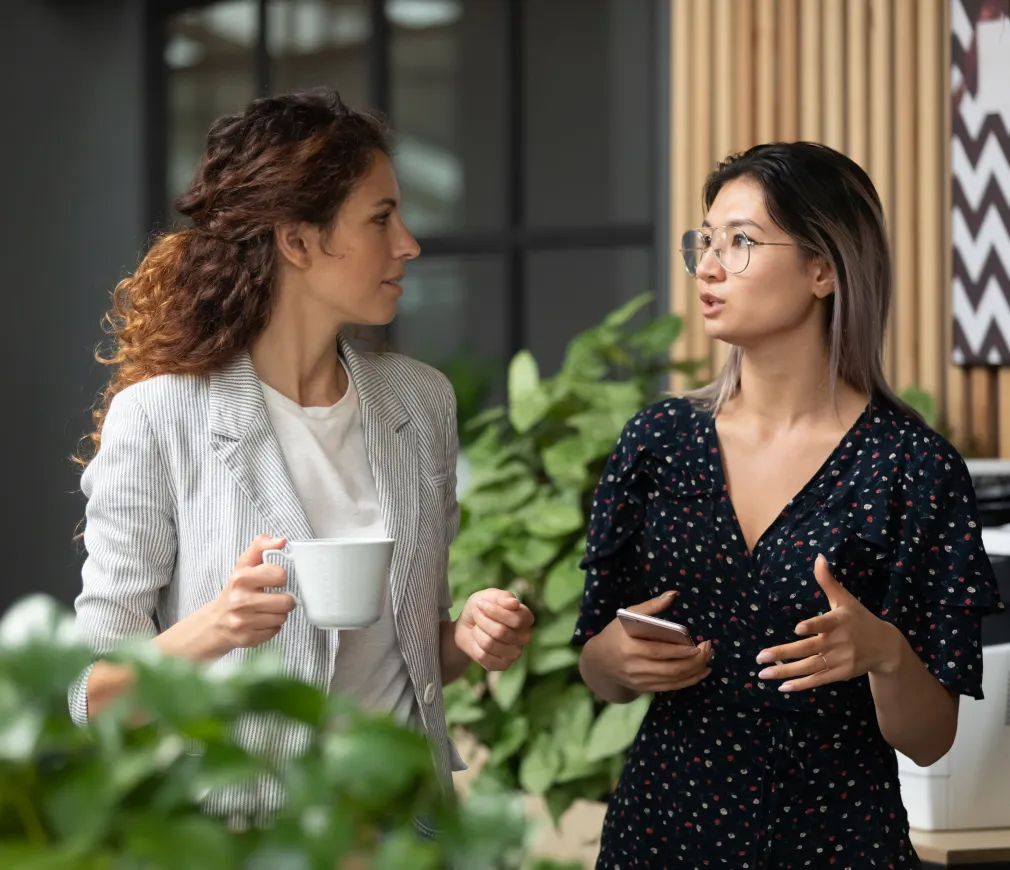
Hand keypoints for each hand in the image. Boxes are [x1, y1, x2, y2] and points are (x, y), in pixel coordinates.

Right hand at [206, 534, 297, 654]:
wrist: (215, 622)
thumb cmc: (235, 590)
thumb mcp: (244, 565)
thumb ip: (261, 547)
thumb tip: (282, 540)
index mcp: (241, 578)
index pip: (279, 575)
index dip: (280, 578)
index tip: (274, 580)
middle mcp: (240, 600)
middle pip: (286, 601)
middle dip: (284, 600)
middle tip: (274, 598)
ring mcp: (243, 621)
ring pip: (282, 617)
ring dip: (278, 614)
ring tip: (266, 610)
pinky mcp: (247, 638)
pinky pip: (275, 631)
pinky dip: (271, 627)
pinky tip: (260, 621)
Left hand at [454, 588, 533, 670]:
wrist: (467, 625)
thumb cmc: (482, 608)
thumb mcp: (489, 595)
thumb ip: (503, 597)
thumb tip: (515, 603)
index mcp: (526, 618)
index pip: (517, 620)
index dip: (495, 612)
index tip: (481, 604)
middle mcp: (525, 637)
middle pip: (501, 632)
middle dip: (482, 621)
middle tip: (477, 615)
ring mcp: (515, 653)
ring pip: (490, 644)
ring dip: (477, 632)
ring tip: (477, 627)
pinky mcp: (502, 665)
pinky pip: (484, 657)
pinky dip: (475, 646)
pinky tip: (477, 641)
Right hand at [591, 591, 713, 693]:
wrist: (599, 662)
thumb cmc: (616, 634)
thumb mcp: (627, 615)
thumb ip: (650, 606)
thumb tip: (673, 594)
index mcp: (628, 647)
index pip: (658, 651)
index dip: (680, 651)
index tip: (698, 644)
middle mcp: (634, 667)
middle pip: (670, 669)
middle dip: (694, 661)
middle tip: (708, 649)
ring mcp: (640, 681)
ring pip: (673, 680)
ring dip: (695, 671)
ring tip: (708, 658)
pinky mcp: (645, 689)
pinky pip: (671, 687)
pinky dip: (689, 681)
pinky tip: (701, 672)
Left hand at [756, 554, 904, 691]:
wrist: (885, 646)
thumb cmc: (859, 618)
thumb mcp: (845, 599)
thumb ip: (828, 581)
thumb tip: (818, 557)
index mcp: (838, 622)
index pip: (824, 623)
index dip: (812, 626)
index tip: (797, 629)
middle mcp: (838, 642)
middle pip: (808, 649)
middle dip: (783, 654)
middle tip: (760, 657)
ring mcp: (839, 660)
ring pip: (809, 667)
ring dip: (786, 672)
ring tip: (763, 673)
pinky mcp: (840, 674)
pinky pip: (818, 679)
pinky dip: (801, 684)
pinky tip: (782, 687)